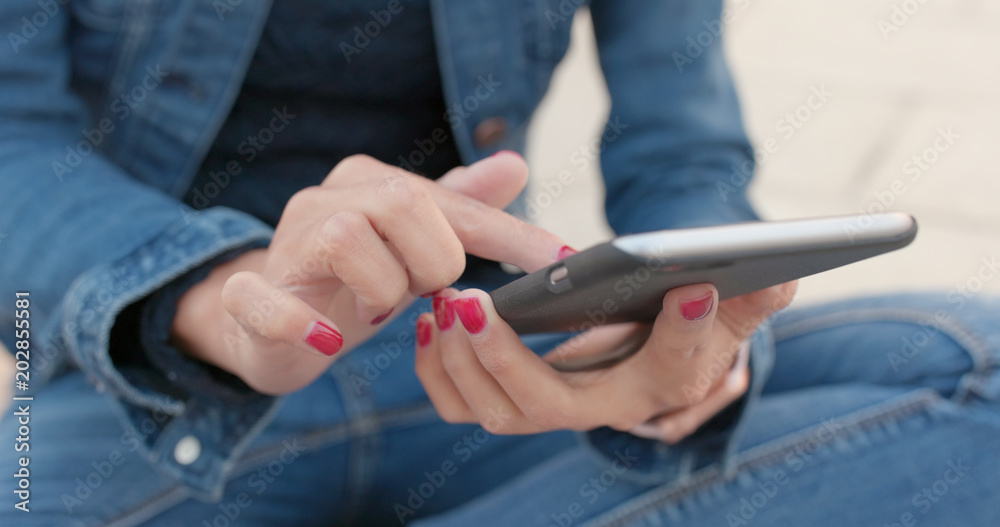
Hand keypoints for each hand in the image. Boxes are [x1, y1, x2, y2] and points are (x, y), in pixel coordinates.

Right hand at [172, 153, 569, 394]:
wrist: (270, 324)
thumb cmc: (355, 281)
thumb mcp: (416, 248)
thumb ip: (462, 208)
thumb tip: (516, 164)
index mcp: (368, 182)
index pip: (453, 202)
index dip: (512, 236)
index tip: (564, 263)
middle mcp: (324, 200)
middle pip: (402, 203)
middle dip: (432, 259)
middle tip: (425, 292)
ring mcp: (283, 245)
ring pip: (347, 239)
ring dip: (381, 287)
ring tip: (380, 307)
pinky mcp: (247, 296)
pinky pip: (262, 298)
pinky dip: (300, 321)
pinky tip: (329, 338)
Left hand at [415, 280, 796, 440]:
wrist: (645, 335)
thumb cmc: (686, 317)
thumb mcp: (731, 305)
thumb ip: (755, 295)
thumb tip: (780, 273)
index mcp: (658, 385)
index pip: (669, 373)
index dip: (684, 338)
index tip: (691, 287)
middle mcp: (598, 407)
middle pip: (544, 406)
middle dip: (504, 360)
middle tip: (475, 304)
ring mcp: (547, 405)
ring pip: (493, 409)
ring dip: (462, 360)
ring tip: (447, 301)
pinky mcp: (508, 392)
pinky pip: (461, 400)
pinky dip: (439, 368)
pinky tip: (433, 315)